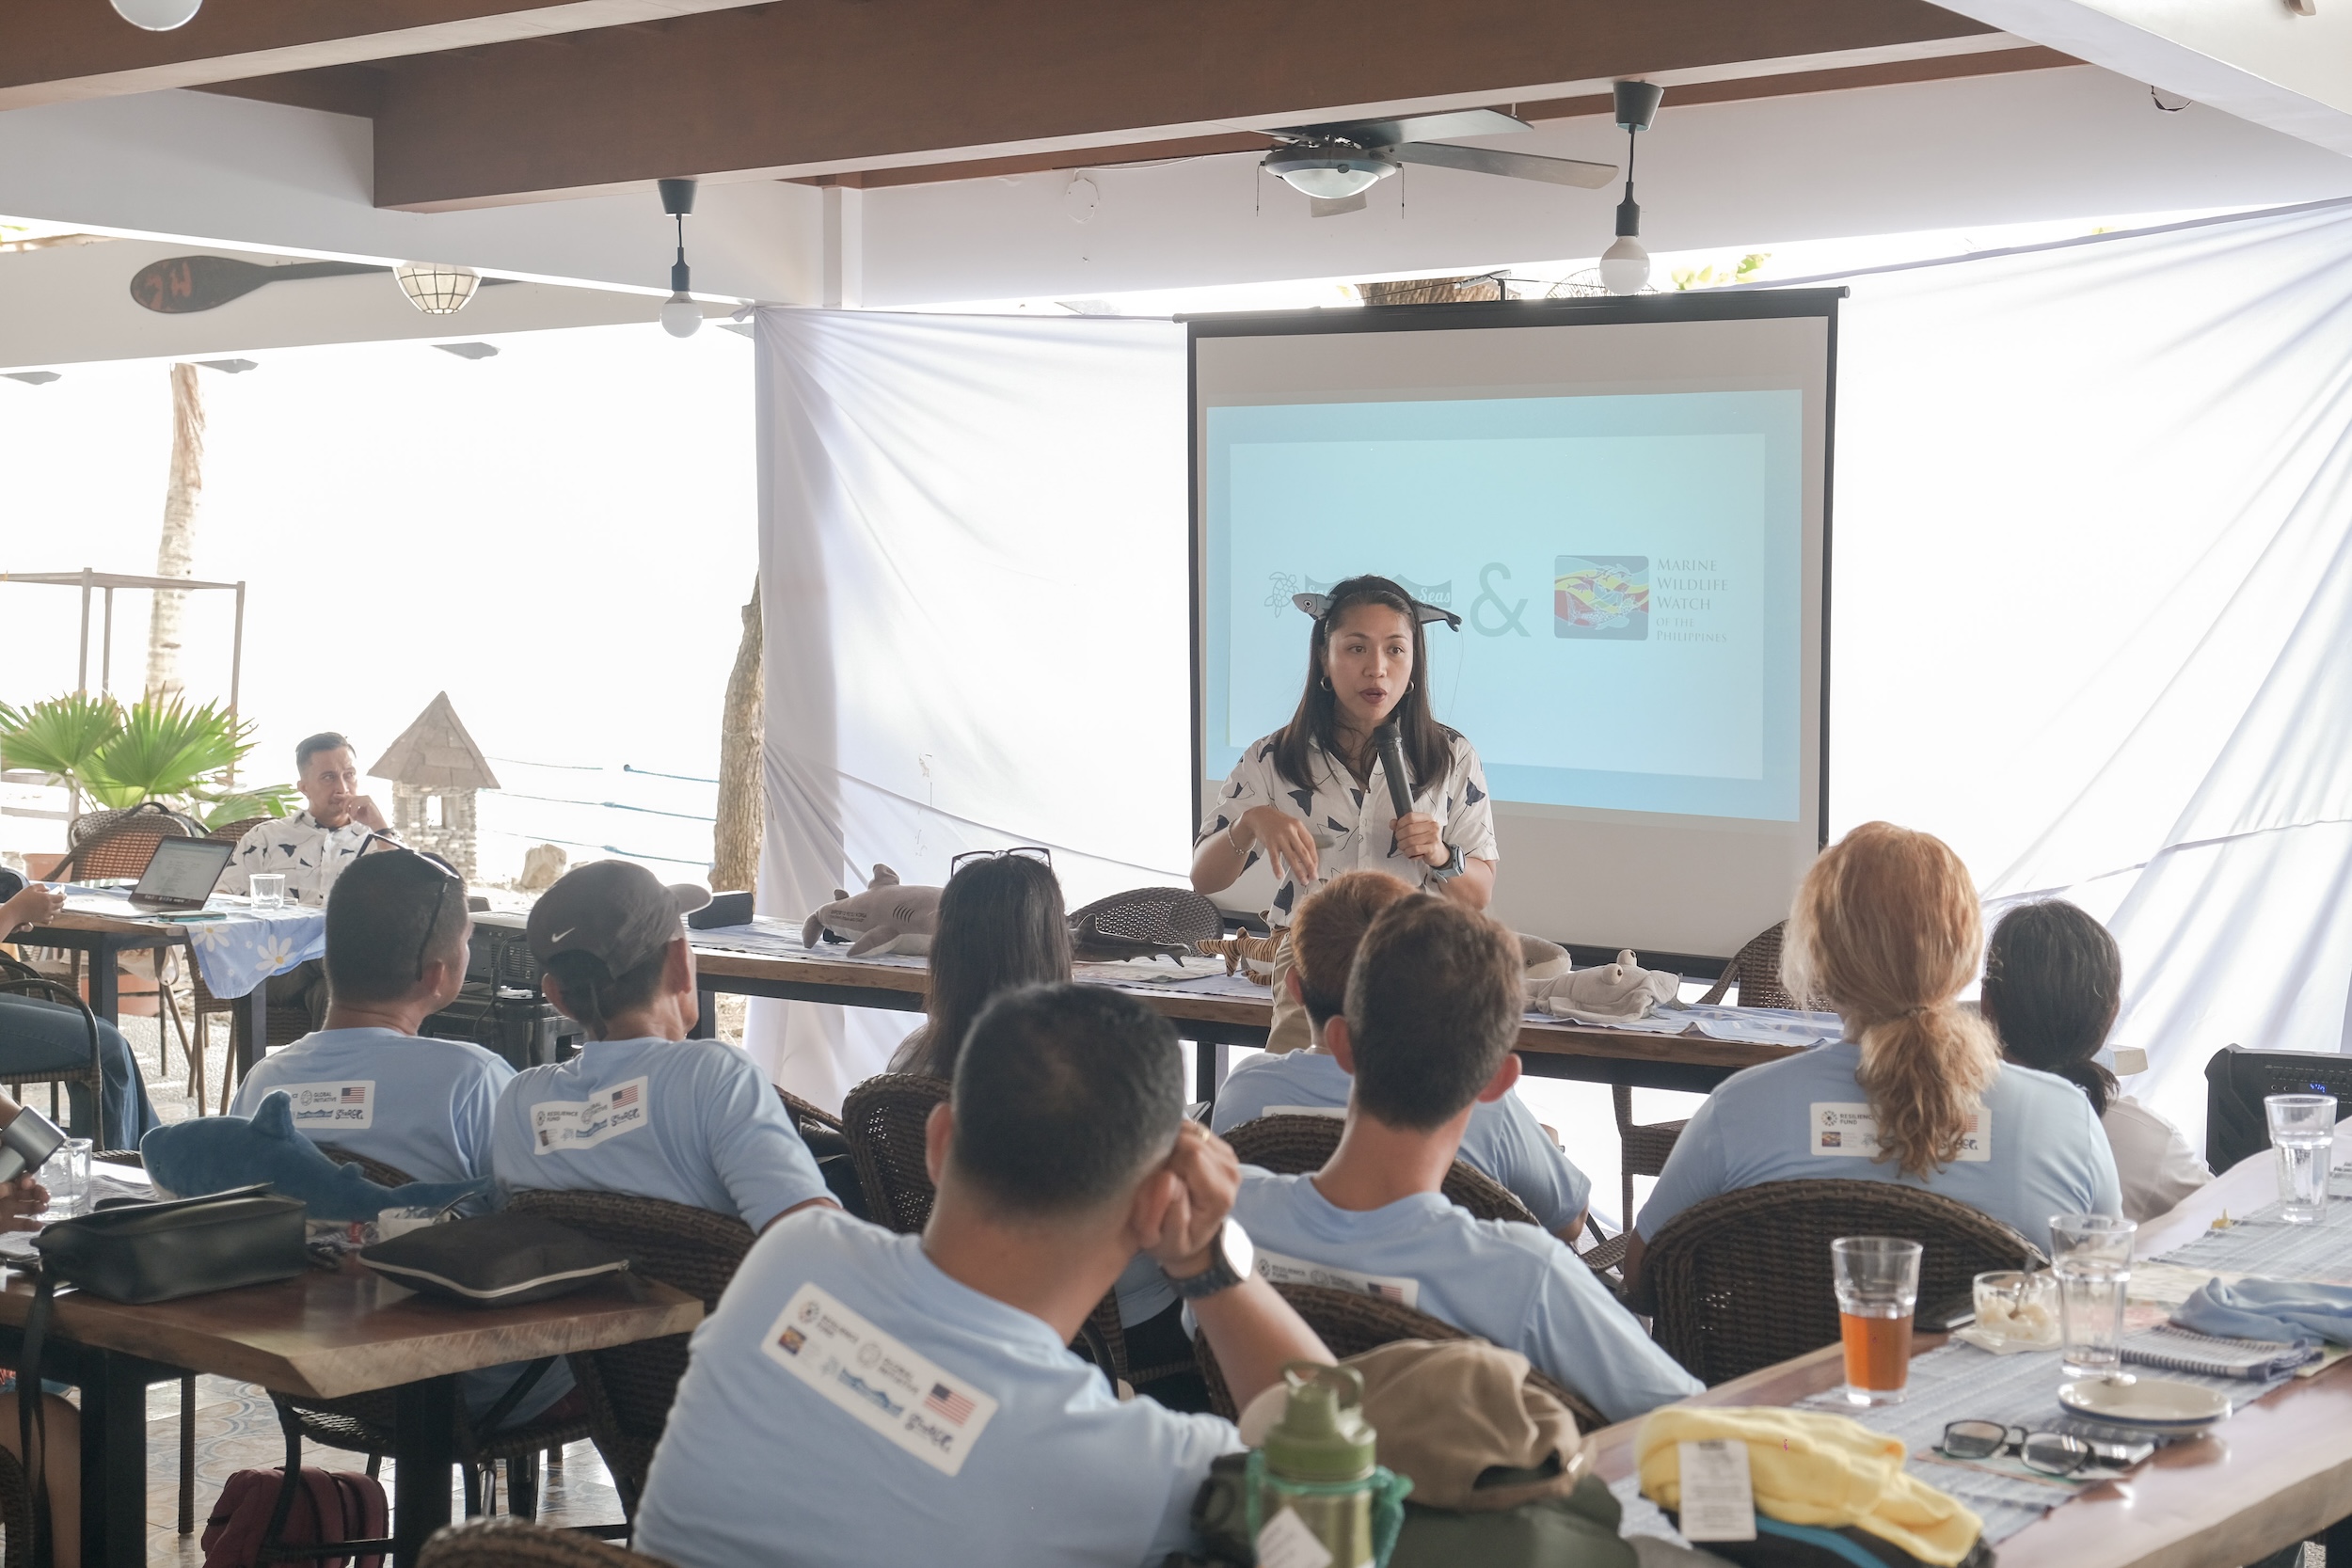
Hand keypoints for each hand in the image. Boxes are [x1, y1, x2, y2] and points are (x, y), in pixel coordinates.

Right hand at [0, 884, 66, 936]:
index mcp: (48, 898)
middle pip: (61, 905)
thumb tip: (48, 890)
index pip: (62, 898)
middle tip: (58, 899)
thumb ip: (42, 886)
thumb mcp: (31, 888)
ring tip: (52, 905)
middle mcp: (49, 907)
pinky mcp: (41, 920)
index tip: (63, 894)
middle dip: (61, 901)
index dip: (63, 895)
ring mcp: (46, 914)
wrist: (14, 911)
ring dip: (56, 908)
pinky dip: (51, 916)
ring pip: (57, 912)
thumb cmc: (21, 899)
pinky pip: (50, 919)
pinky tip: (47, 913)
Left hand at [0, 1175, 48, 1233]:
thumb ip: (1, 1190)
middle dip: (39, 1193)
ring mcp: (9, 1212)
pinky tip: (39, 1225)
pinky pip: (22, 1224)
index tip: (29, 1185)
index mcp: (4, 1188)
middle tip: (46, 1198)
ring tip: (43, 1209)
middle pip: (29, 1193)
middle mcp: (9, 1198)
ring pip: (28, 1207)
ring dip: (38, 1207)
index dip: (27, 1181)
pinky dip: (31, 1225)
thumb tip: (13, 1187)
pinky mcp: (8, 1225)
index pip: (20, 1180)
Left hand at [343, 794, 389, 831]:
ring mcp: (366, 798)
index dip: (342, 796)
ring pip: (352, 800)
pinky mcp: (368, 801)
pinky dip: (354, 809)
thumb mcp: (354, 813)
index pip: (350, 796)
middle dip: (345, 804)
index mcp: (360, 799)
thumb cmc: (366, 819)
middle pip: (350, 797)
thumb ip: (348, 808)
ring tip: (351, 815)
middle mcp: (363, 797)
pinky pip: (357, 803)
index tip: (335, 796)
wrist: (375, 823)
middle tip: (343, 811)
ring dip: (349, 808)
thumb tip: (340, 804)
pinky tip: (355, 814)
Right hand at [1144, 1121, 1240, 1277]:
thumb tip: (1168, 1178)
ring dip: (1170, 1142)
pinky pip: (1192, 1128)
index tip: (1153, 1179)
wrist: (1192, 1239)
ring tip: (1162, 1166)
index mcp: (1220, 1194)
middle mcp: (1230, 1171)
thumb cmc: (1175, 1242)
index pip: (1192, 1155)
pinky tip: (1169, 1157)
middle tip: (1154, 1173)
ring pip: (1191, 1129)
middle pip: (1192, 1138)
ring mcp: (1228, 1156)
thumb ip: (1169, 1214)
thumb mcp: (1167, 1241)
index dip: (1166, 1160)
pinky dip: (1175, 1137)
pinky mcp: (1219, 1146)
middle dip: (1167, 1149)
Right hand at [1238, 805, 1318, 886]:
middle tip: (1314, 877)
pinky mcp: (1269, 842)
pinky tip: (1280, 875)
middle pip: (1303, 852)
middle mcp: (1290, 830)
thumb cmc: (1277, 822)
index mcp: (1298, 825)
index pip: (1310, 844)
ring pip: (1291, 857)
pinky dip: (1277, 868)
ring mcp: (1279, 837)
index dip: (1315, 857)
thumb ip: (1300, 837)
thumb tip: (1309, 856)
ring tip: (1303, 880)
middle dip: (1310, 867)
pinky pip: (1274, 858)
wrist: (1259, 815)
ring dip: (1298, 871)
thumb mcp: (1291, 825)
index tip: (1316, 867)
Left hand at [1393, 811, 1446, 866]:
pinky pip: (1414, 849)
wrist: (1438, 853)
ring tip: (1403, 848)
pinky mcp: (1432, 848)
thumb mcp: (1416, 830)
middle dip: (1399, 836)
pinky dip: (1408, 852)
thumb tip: (1392, 823)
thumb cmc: (1425, 840)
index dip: (1400, 823)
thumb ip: (1403, 825)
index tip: (1398, 829)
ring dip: (1403, 846)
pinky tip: (1409, 853)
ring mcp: (1433, 837)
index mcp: (1427, 818)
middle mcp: (1432, 826)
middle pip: (1409, 829)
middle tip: (1399, 841)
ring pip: (1410, 841)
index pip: (1410, 816)